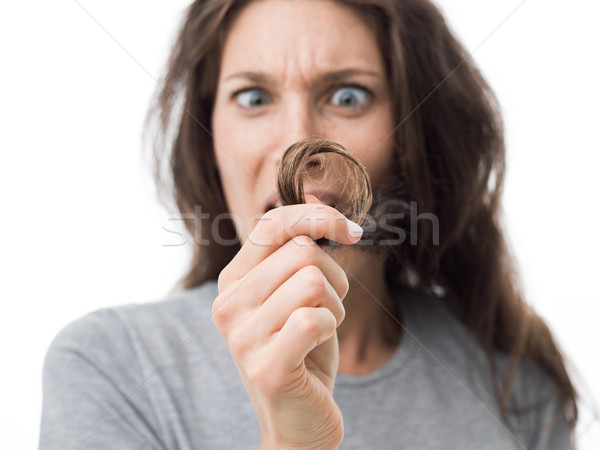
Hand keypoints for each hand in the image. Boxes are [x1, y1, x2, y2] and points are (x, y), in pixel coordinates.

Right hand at [212, 196, 361, 448]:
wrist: (299, 417)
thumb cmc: (304, 347)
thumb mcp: (297, 292)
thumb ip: (298, 251)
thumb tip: (322, 202)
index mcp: (233, 280)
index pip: (273, 223)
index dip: (318, 216)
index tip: (351, 231)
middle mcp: (227, 304)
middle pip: (302, 252)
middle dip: (334, 278)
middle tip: (328, 309)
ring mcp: (241, 338)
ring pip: (312, 282)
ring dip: (334, 306)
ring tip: (320, 330)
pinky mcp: (265, 368)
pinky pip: (314, 319)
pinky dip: (330, 329)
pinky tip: (316, 348)